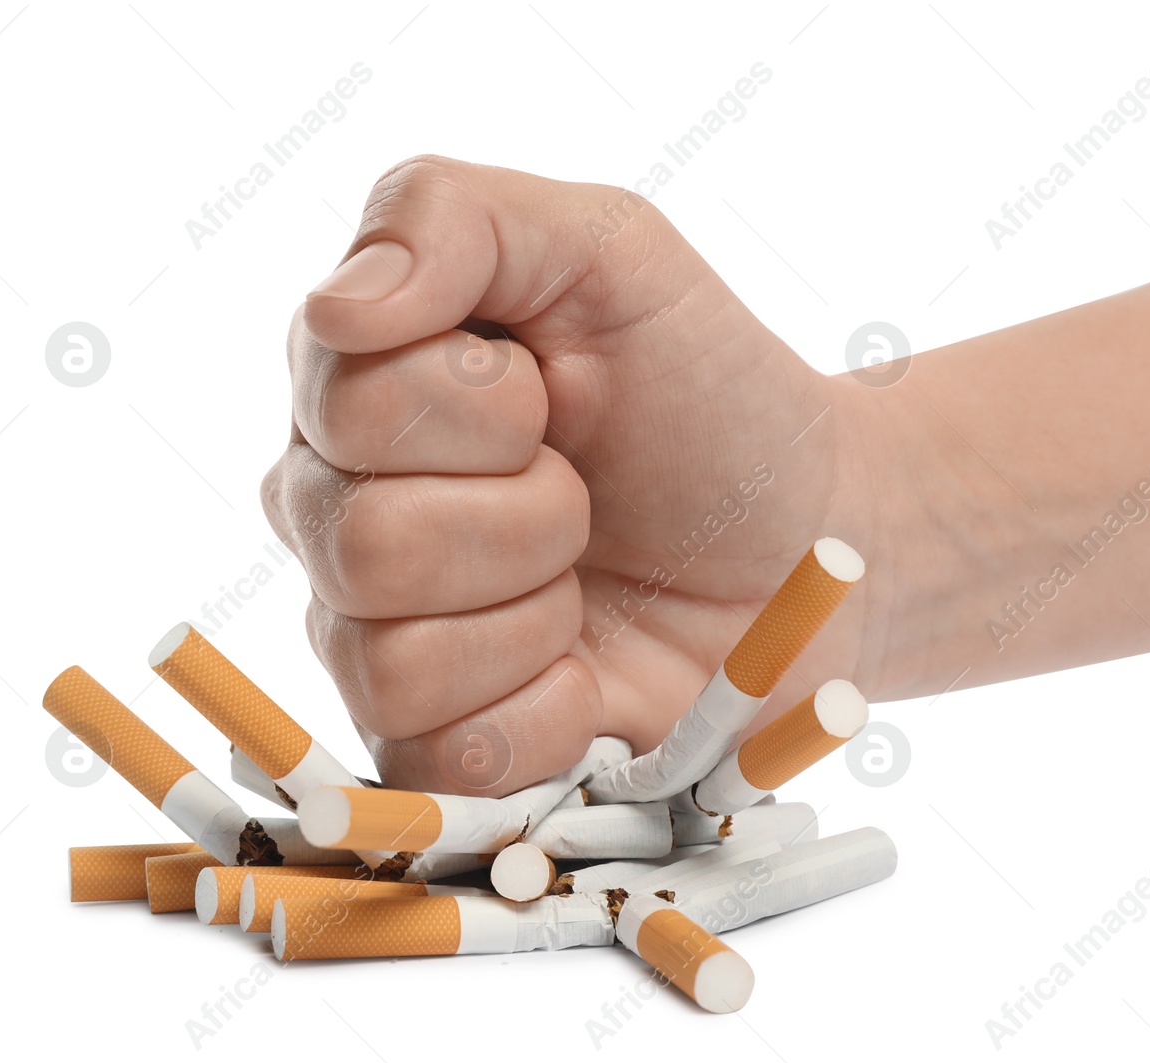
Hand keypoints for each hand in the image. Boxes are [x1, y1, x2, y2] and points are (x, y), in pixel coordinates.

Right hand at [261, 156, 871, 794]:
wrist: (814, 540)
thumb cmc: (708, 391)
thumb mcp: (609, 248)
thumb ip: (454, 216)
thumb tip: (339, 306)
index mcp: (355, 388)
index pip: (346, 405)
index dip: (485, 410)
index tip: (558, 396)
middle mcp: (335, 516)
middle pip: (363, 544)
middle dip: (530, 516)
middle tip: (588, 497)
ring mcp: (373, 641)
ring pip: (391, 662)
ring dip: (536, 618)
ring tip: (586, 583)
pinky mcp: (434, 749)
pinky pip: (441, 760)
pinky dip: (549, 715)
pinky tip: (588, 672)